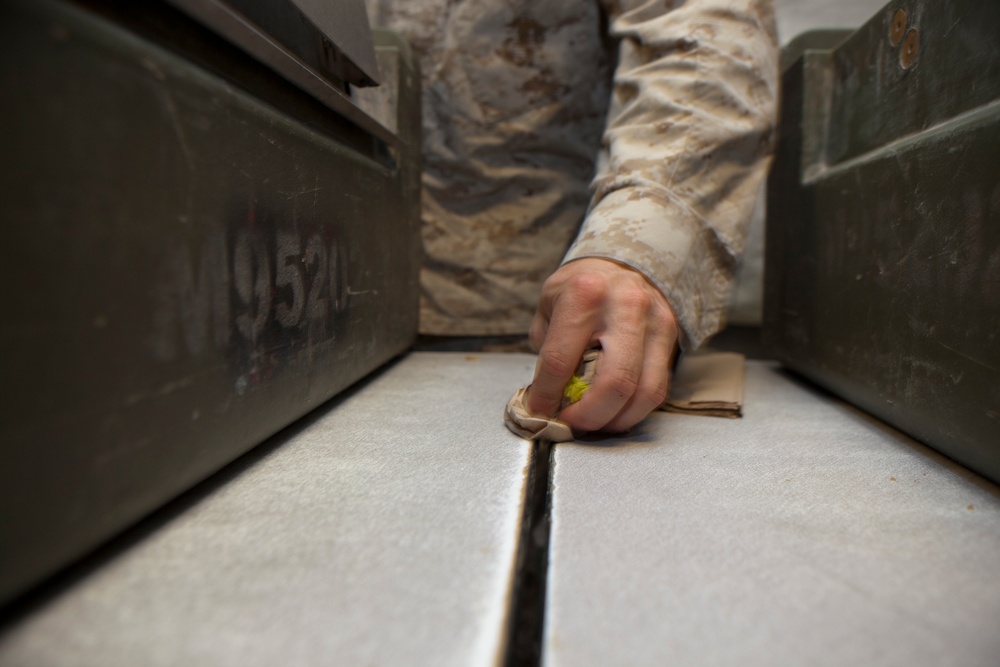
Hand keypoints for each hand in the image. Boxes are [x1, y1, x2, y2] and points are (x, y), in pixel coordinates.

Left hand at [527, 257, 678, 432]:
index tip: (539, 411)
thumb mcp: (550, 304)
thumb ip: (547, 349)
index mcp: (585, 294)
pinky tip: (614, 412)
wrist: (623, 263)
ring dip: (614, 420)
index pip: (560, 361)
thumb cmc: (581, 287)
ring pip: (642, 393)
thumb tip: (545, 398)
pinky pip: (657, 389)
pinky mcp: (671, 336)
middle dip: (587, 416)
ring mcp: (655, 321)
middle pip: (613, 383)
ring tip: (592, 423)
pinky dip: (633, 411)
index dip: (546, 396)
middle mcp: (625, 306)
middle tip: (570, 423)